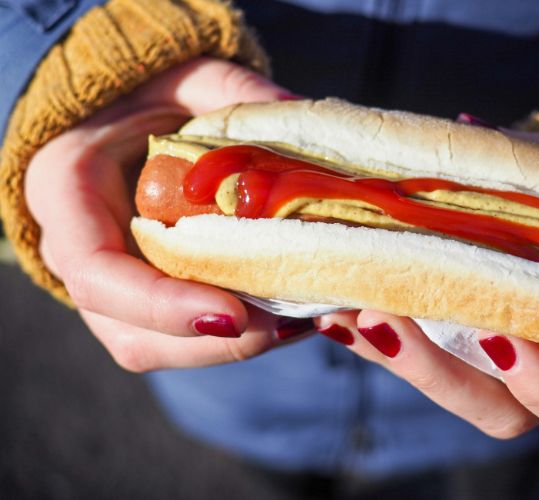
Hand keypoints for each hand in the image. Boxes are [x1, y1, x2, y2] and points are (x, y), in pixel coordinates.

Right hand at [25, 57, 312, 371]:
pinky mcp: (144, 297)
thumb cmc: (146, 93)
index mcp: (66, 192)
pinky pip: (180, 338)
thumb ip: (232, 92)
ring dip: (229, 348)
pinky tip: (288, 315)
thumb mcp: (184, 75)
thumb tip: (297, 113)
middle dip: (211, 341)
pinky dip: (235, 338)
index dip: (161, 305)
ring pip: (157, 347)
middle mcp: (77, 252)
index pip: (96, 271)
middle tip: (290, 322)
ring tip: (299, 321)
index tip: (233, 314)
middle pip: (129, 331)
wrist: (125, 116)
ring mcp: (109, 285)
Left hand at [316, 124, 538, 448]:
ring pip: (451, 393)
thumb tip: (466, 127)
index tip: (504, 336)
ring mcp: (502, 378)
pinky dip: (375, 340)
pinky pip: (415, 365)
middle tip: (389, 320)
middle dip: (441, 373)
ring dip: (397, 357)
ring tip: (347, 308)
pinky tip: (336, 308)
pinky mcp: (457, 359)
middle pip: (504, 415)